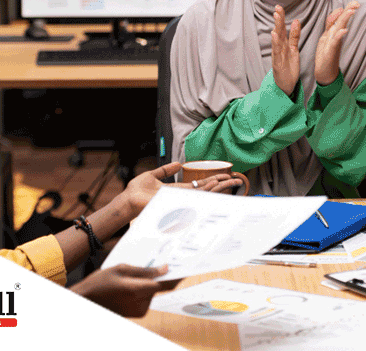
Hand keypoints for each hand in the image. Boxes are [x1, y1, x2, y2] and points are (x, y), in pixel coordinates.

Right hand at [70, 264, 180, 316]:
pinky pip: (146, 299)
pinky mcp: (136, 314)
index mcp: (138, 290)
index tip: (186, 269)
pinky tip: (129, 286)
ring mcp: (139, 310)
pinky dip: (143, 290)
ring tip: (131, 277)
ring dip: (148, 284)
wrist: (85, 301)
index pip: (166, 284)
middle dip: (159, 276)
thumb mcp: (121, 269)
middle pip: (159, 287)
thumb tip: (164, 269)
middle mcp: (141, 303)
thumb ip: (144, 270)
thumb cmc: (99, 283)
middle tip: (156, 264)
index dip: (178, 276)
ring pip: (152, 292)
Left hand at [121, 162, 244, 217]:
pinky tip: (219, 185)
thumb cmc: (136, 192)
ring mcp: (182, 200)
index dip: (212, 181)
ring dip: (220, 187)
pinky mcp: (178, 202)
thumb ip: (165, 170)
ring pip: (206, 193)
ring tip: (233, 181)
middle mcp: (183, 197)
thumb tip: (178, 164)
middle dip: (222, 185)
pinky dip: (210, 190)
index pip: (200, 186)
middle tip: (236, 180)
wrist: (128, 200)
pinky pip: (197, 196)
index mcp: (178, 191)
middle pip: (207, 190)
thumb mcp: (152, 175)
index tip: (224, 176)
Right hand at [271, 5, 300, 96]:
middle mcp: (279, 48)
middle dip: (278, 20)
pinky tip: (274, 34)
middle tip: (278, 8)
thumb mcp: (294, 49)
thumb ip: (294, 36)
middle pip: (279, 31)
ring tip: (276, 17)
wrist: (286, 85)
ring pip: (277, 39)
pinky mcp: (278, 63)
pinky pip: (277, 52)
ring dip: (277, 27)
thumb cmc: (289, 67)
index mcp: (284, 44)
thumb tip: (296, 21)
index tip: (279, 7)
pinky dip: (275, 43)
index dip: (281, 18)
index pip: (282, 29)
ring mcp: (278, 55)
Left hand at [315, 1, 357, 84]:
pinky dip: (339, 36)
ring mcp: (334, 45)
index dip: (345, 9)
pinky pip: (335, 43)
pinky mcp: (331, 53)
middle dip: (349, 11)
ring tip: (351, 11)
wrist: (325, 74)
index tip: (354, 2)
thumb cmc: (326, 56)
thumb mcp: (326, 38)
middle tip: (357, 3)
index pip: (339, 18)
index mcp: (332, 33)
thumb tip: (338, 12)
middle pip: (342, 21)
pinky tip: (343, 31)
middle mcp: (335, 38)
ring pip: (339, 29)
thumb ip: (331, 25)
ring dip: (345, 20)